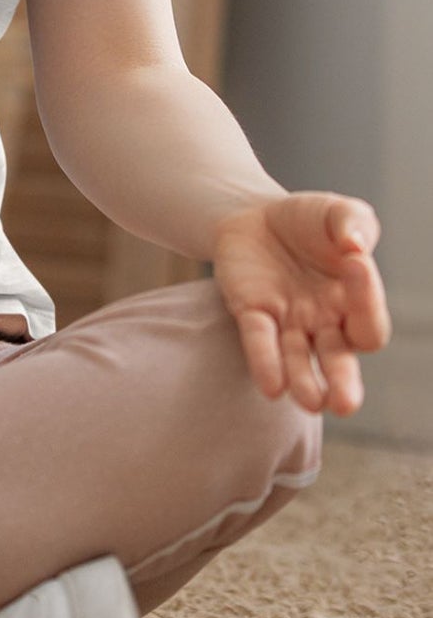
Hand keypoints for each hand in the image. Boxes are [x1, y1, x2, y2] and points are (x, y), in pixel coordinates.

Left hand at [212, 192, 391, 415]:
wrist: (256, 213)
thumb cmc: (309, 220)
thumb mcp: (339, 212)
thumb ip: (354, 224)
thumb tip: (355, 247)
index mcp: (354, 303)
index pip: (367, 321)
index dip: (366, 299)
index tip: (355, 261)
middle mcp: (324, 322)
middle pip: (338, 362)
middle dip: (342, 383)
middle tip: (345, 405)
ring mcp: (287, 321)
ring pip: (299, 361)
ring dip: (304, 382)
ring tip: (311, 402)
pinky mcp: (251, 312)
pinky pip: (259, 341)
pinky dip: (265, 362)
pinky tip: (271, 386)